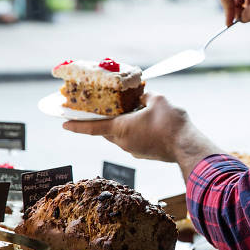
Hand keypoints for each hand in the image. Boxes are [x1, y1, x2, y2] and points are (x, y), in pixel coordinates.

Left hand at [63, 93, 221, 179]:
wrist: (186, 146)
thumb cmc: (170, 122)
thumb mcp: (158, 100)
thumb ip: (146, 96)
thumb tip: (142, 95)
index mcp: (121, 128)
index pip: (92, 127)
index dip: (76, 125)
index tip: (63, 124)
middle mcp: (123, 142)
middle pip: (106, 131)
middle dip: (102, 121)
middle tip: (101, 110)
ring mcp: (133, 150)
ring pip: (120, 135)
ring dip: (121, 125)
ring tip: (130, 111)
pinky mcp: (144, 153)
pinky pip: (132, 140)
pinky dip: (133, 131)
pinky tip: (146, 123)